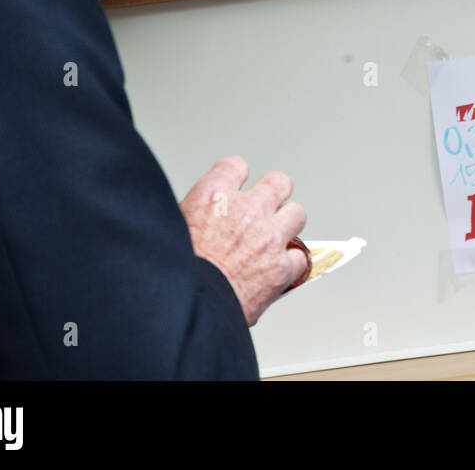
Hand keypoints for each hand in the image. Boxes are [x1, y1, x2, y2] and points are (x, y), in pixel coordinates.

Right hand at [179, 156, 307, 325]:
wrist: (184, 308)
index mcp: (213, 196)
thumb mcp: (174, 228)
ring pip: (297, 213)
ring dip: (287, 224)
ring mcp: (269, 236)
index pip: (235, 166)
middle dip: (273, 194)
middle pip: (278, 182)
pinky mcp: (282, 267)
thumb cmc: (174, 274)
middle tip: (267, 208)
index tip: (237, 185)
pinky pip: (300, 257)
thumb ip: (198, 215)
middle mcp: (246, 209)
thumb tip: (204, 218)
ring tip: (277, 237)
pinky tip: (279, 270)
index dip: (237, 176)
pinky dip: (292, 264)